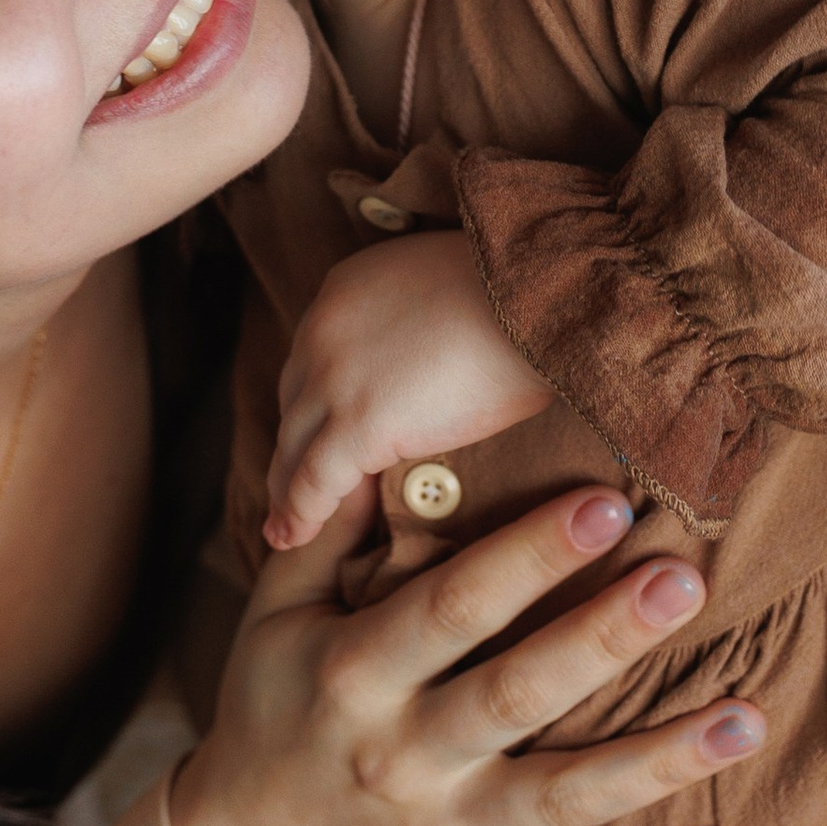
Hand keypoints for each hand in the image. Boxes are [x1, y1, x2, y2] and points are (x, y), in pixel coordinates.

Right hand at [167, 485, 763, 825]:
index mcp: (354, 674)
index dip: (527, 557)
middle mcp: (405, 757)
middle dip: (604, 638)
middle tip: (685, 578)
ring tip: (749, 717)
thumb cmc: (274, 700)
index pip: (451, 608)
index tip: (605, 500)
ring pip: (566, 799)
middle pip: (517, 697)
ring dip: (661, 762)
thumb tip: (379, 434)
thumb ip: (326, 531)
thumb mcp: (274, 612)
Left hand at [265, 228, 554, 548]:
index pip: (316, 357)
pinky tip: (295, 538)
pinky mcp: (358, 423)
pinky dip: (301, 513)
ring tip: (284, 528)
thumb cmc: (527, 294)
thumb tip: (453, 357)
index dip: (317, 401)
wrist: (542, 295)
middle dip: (295, 445)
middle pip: (296, 401)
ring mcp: (334, 376)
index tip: (319, 430)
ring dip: (286, 488)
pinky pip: (315, 481)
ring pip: (294, 445)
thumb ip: (430, 322)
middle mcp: (324, 328)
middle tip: (291, 484)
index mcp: (347, 288)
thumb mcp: (450, 291)